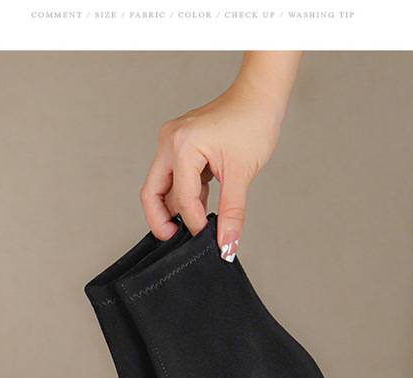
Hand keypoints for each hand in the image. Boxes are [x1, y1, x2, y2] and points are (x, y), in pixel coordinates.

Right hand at [140, 52, 302, 260]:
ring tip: (198, 224)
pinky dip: (188, 196)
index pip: (181, 198)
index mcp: (182, 145)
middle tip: (177, 240)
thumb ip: (232, 213)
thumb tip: (227, 245)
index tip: (210, 239)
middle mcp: (170, 142)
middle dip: (161, 220)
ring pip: (163, 187)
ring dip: (177, 208)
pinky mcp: (182, 147)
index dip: (194, 224)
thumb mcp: (242, 173)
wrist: (260, 97)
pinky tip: (204, 206)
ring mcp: (173, 143)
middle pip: (152, 192)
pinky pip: (177, 179)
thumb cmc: (253, 123)